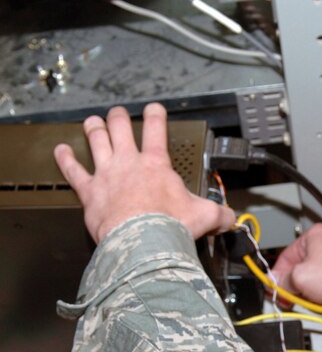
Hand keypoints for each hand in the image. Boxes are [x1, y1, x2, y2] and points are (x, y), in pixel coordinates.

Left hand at [54, 103, 235, 242]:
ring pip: (96, 142)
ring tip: (93, 122)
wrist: (143, 242)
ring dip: (94, 129)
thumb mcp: (206, 216)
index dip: (156, 115)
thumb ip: (220, 214)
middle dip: (119, 118)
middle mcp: (129, 163)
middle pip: (120, 129)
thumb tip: (230, 218)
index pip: (157, 130)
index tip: (154, 109)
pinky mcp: (90, 192)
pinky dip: (66, 159)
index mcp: (157, 165)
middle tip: (119, 113)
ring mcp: (107, 174)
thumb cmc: (169, 227)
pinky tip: (61, 151)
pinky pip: (73, 171)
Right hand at [273, 223, 321, 314]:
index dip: (277, 274)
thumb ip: (283, 280)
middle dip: (293, 284)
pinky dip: (320, 294)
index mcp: (314, 235)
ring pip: (311, 278)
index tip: (272, 287)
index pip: (285, 255)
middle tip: (288, 296)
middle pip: (298, 267)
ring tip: (310, 298)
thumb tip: (276, 284)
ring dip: (307, 291)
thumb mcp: (300, 278)